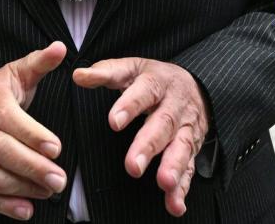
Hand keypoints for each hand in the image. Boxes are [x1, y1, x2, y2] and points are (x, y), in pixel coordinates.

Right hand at [0, 42, 68, 220]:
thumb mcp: (18, 72)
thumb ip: (40, 62)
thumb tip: (61, 47)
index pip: (7, 118)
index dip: (31, 134)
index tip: (57, 148)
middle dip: (30, 166)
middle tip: (60, 179)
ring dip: (18, 186)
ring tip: (48, 192)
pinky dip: (1, 205)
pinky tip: (27, 210)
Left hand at [73, 58, 209, 217]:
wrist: (197, 86)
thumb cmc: (154, 80)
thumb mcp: (131, 69)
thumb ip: (105, 73)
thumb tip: (78, 75)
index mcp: (157, 83)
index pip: (144, 92)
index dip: (130, 106)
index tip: (114, 122)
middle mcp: (174, 105)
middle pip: (163, 124)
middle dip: (149, 146)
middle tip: (133, 166)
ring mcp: (186, 128)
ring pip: (182, 146)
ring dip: (173, 166)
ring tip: (164, 183)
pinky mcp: (192, 148)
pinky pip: (189, 168)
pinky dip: (183, 188)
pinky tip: (175, 204)